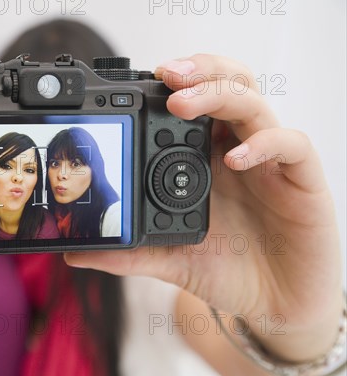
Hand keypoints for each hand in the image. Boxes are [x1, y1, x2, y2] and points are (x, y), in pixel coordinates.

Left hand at [65, 54, 343, 360]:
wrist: (276, 303)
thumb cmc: (228, 271)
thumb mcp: (171, 259)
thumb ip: (127, 253)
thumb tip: (74, 255)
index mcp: (204, 160)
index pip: (191, 104)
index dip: (170, 88)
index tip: (135, 86)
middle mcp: (236, 149)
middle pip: (225, 84)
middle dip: (196, 72)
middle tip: (164, 77)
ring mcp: (269, 160)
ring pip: (252, 101)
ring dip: (216, 93)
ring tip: (181, 103)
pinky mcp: (301, 178)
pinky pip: (290, 144)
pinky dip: (262, 144)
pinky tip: (234, 159)